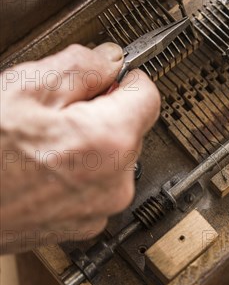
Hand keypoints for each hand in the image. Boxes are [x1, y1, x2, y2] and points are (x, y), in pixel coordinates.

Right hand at [0, 43, 160, 252]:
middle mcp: (114, 183)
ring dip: (86, 140)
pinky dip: (75, 169)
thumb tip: (108, 59)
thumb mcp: (23, 88)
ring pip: (110, 156)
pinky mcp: (79, 226)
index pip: (148, 94)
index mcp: (108, 142)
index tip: (112, 71)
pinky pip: (93, 184)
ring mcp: (97, 210)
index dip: (125, 76)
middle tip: (56, 106)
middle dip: (99, 109)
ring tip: (40, 140)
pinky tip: (39, 164)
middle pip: (128, 127)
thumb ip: (79, 66)